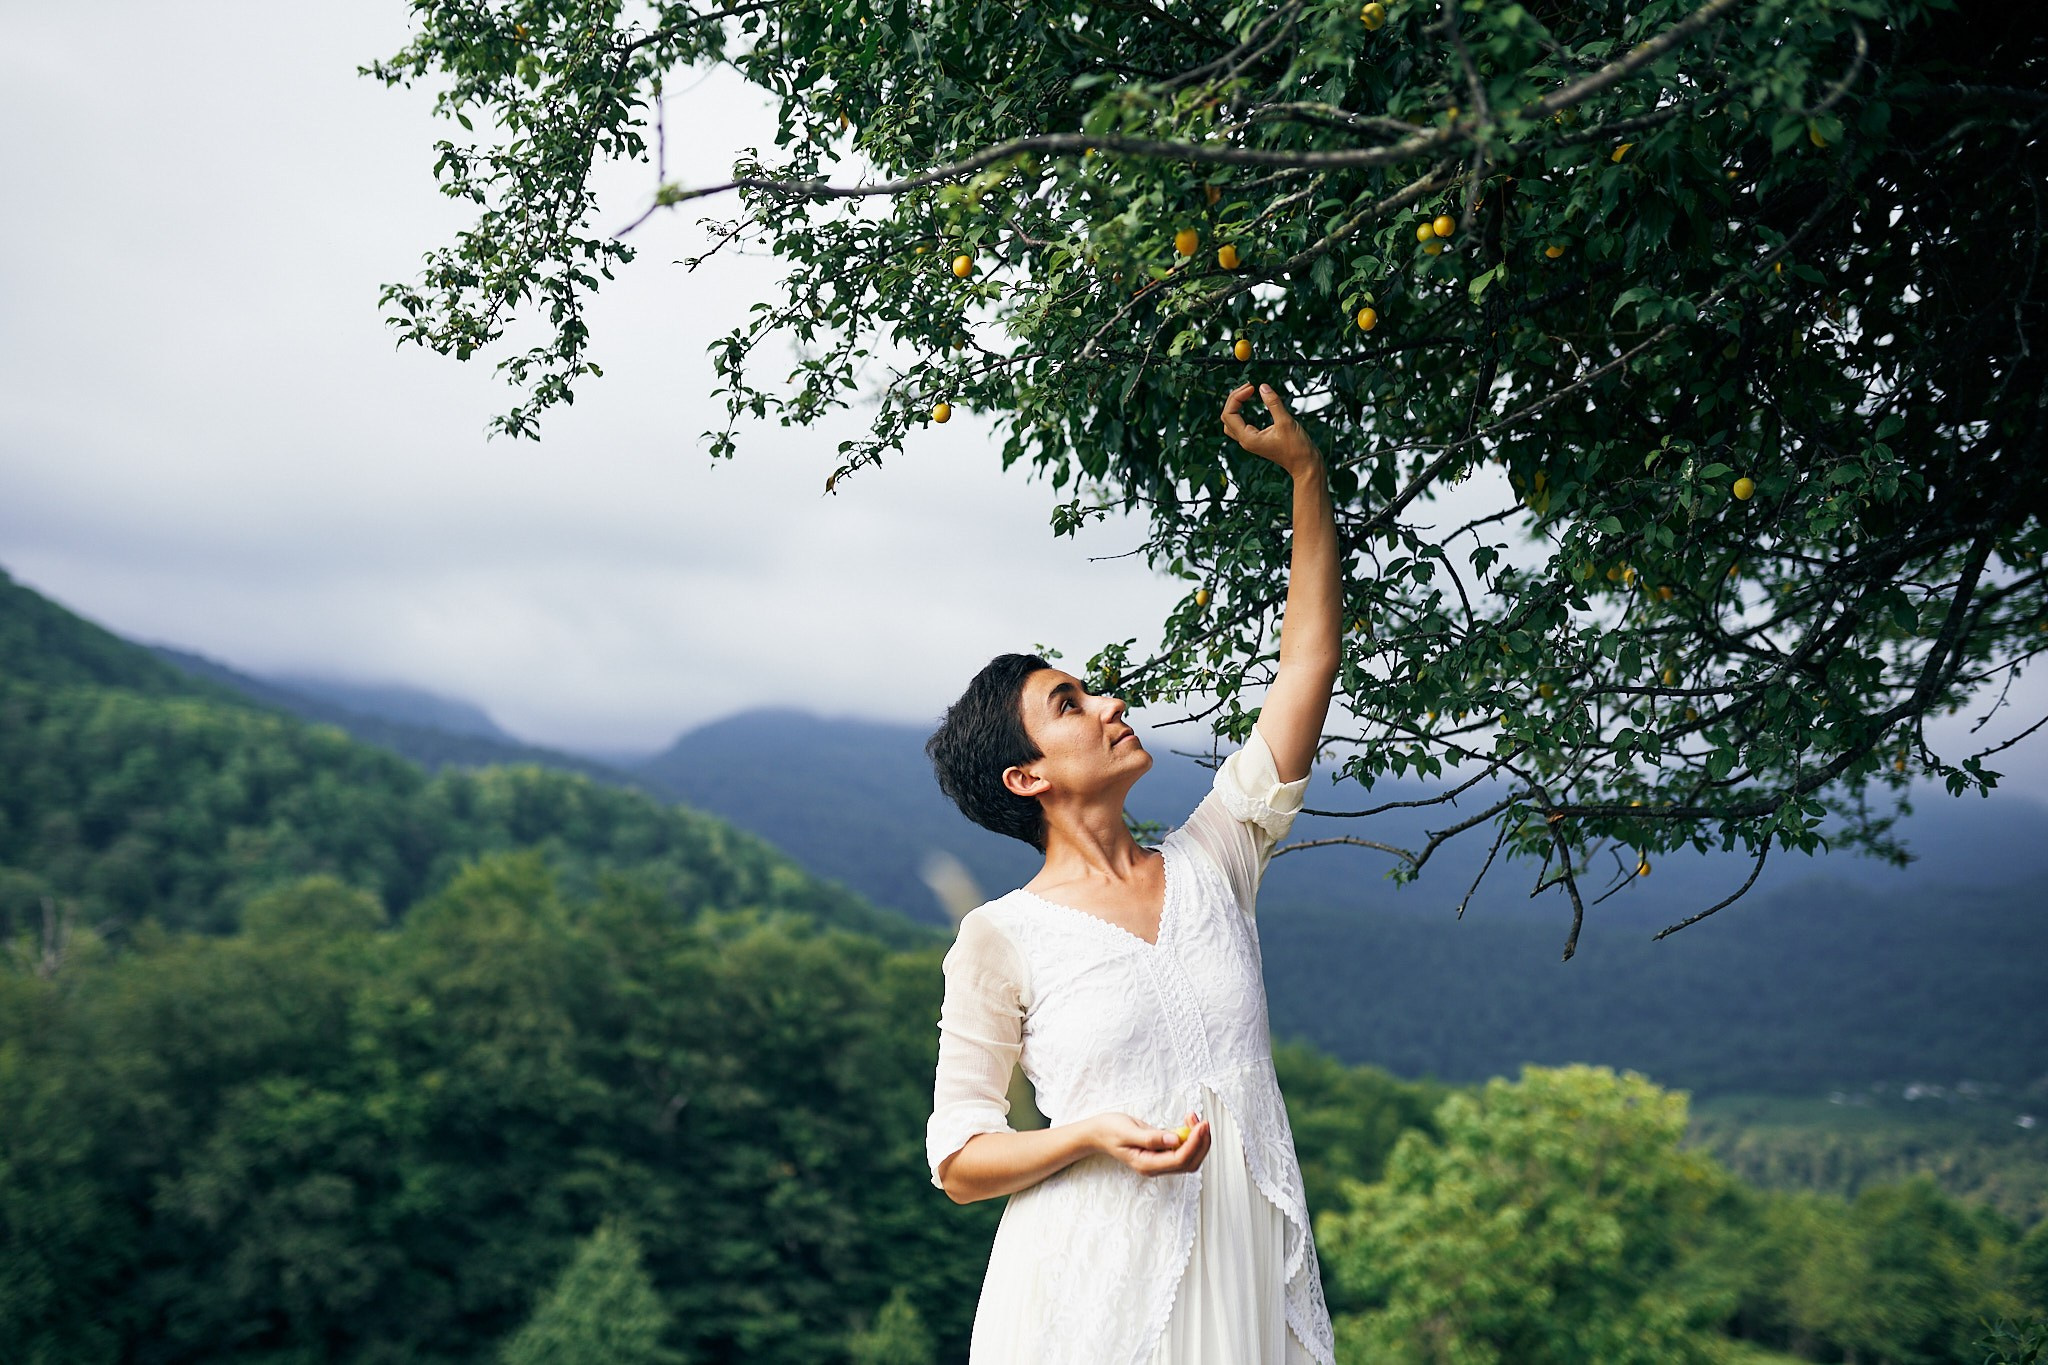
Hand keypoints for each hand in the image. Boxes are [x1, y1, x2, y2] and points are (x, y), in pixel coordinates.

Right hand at [1093, 1110, 1210, 1176]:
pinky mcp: (1162, 1152)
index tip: (1201, 1125)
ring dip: (1197, 1138)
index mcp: (1147, 1164)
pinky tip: (1187, 1120)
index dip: (1194, 1143)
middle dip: (1201, 1142)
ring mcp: (1159, 1160)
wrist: (1098, 1132)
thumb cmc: (1109, 1130)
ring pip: (1189, 1156)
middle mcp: (1156, 1166)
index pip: (1180, 1160)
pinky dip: (1190, 1135)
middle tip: (1202, 1121)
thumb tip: (1174, 1140)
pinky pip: (1183, 1148)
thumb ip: (1150, 1138)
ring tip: (1193, 1117)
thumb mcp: (1127, 1131)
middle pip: (1189, 1162)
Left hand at [1221, 382, 1320, 479]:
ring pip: (1232, 421)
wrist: (1305, 464)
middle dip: (1235, 399)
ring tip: (1247, 392)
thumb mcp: (1286, 422)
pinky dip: (1242, 411)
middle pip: (1228, 417)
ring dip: (1236, 405)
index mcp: (1248, 438)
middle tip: (1249, 386)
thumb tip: (1262, 387)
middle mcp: (1246, 440)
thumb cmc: (1297, 448)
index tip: (1251, 387)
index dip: (1236, 397)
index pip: (1229, 414)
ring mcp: (1250, 440)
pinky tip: (1251, 402)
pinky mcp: (1257, 439)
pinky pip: (1241, 424)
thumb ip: (1273, 403)